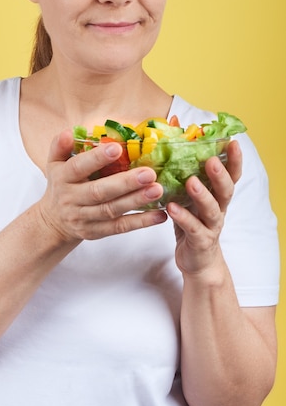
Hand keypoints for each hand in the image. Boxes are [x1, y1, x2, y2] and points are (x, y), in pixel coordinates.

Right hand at [36, 129, 167, 242]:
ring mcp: (84, 218)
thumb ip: (60, 146)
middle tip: (149, 173)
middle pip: (99, 192)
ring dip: (136, 201)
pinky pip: (119, 227)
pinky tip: (159, 215)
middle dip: (125, 183)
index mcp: (63, 178)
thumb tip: (70, 132)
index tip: (117, 148)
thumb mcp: (54, 163)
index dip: (97, 158)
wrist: (53, 222)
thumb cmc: (61, 185)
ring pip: (111, 210)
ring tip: (157, 190)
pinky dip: (140, 222)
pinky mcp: (96, 232)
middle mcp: (72, 199)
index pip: (79, 167)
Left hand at [166, 140, 242, 276]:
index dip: (234, 160)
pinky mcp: (200, 242)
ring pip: (212, 210)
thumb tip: (171, 145)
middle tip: (212, 160)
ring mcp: (211, 227)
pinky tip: (171, 208)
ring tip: (191, 182)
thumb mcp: (189, 198)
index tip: (233, 143)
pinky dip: (183, 217)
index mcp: (218, 197)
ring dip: (202, 195)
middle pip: (226, 191)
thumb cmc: (192, 223)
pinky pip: (193, 229)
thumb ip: (184, 177)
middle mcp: (219, 210)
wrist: (198, 262)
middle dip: (220, 175)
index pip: (231, 176)